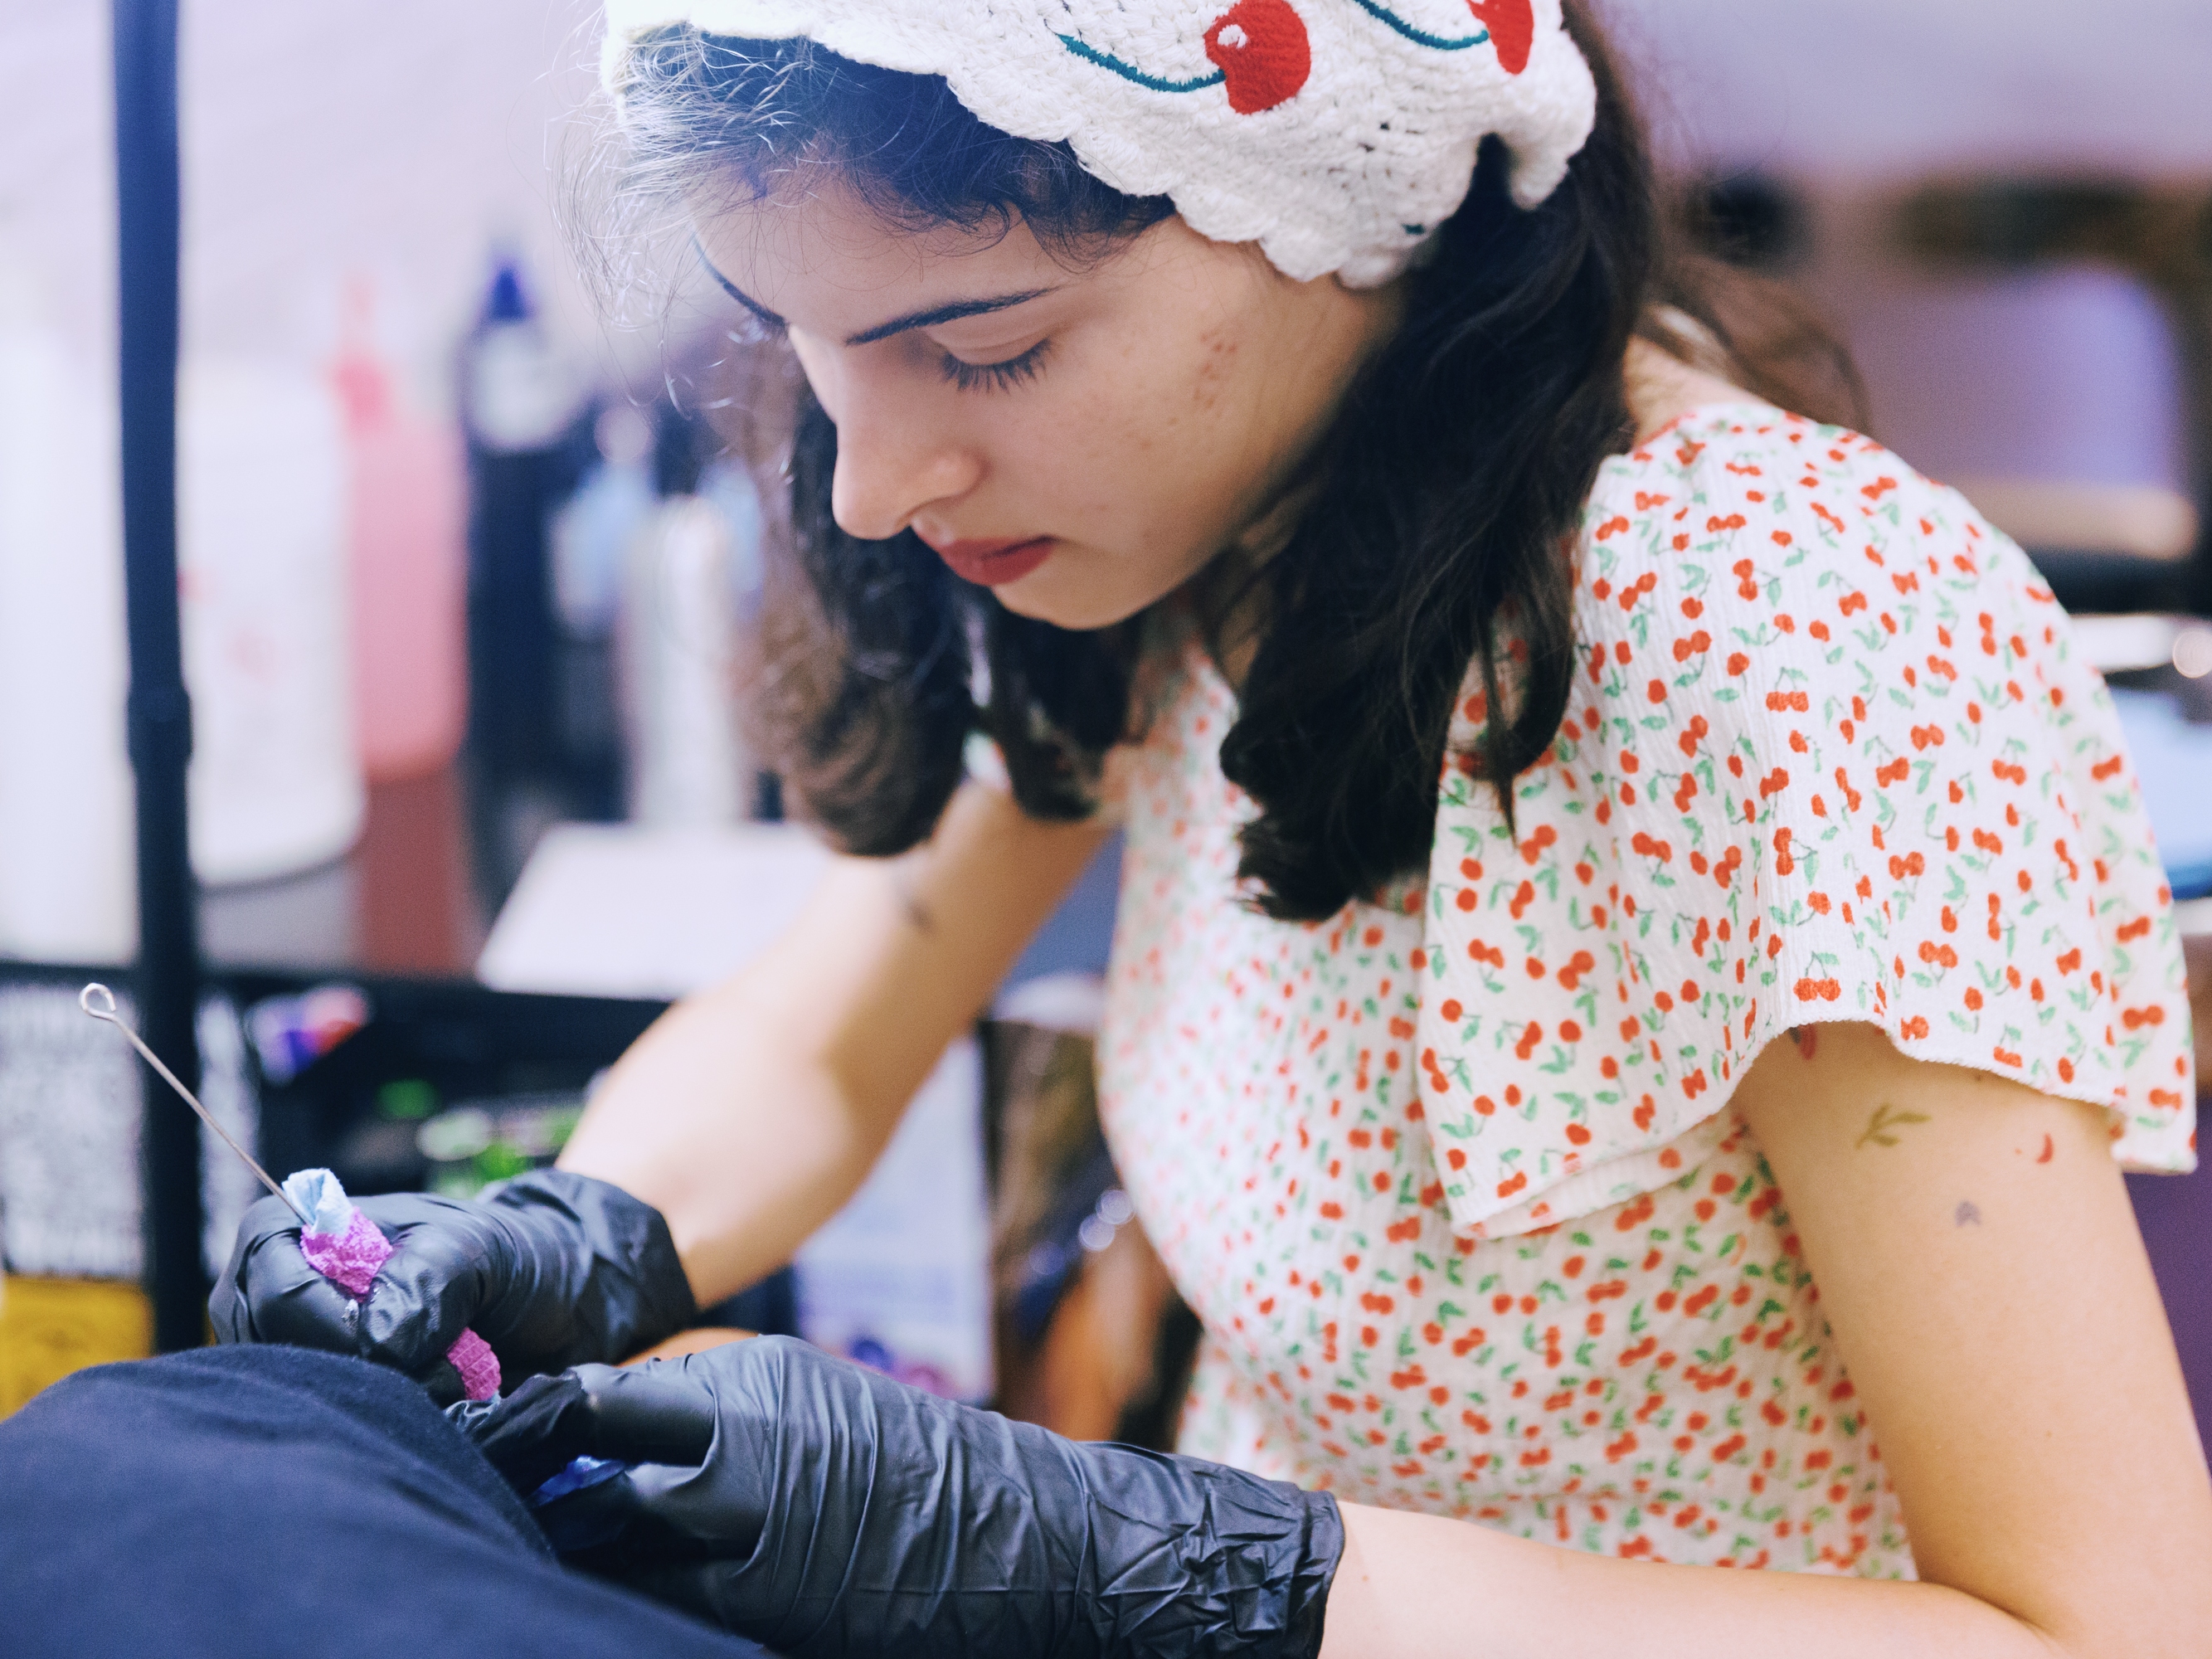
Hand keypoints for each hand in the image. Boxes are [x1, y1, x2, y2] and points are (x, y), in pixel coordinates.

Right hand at [209, 1170, 696, 1402]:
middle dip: (367, 1377)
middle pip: (278, 1363)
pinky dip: (389, 1431)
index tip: (417, 1349)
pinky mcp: (319, 1403)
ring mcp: (286, 1355)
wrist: (553, 1304)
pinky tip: (438, 1415)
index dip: (340, 1332)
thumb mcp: (485, 1247)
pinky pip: (332, 1433)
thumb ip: (431, 1278)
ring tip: (450, 1387)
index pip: (276, 1298)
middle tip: (446, 1375)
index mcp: (287, 1230)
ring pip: (305, 1407)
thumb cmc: (511, 1256)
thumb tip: (377, 1344)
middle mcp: (264, 1296)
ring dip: (381, 1407)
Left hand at [456, 1337, 1342, 1658]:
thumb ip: (693, 1396)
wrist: (1010, 1539)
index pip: (582, 1400)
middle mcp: (722, 1462)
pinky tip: (574, 1595)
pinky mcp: (750, 1609)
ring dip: (550, 1544)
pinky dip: (608, 1595)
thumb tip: (588, 1415)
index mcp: (732, 1393)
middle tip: (456, 1488)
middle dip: (510, 1488)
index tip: (451, 1423)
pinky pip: (646, 1604)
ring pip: (595, 1550)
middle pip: (569, 1481)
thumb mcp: (793, 1393)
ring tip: (498, 1542)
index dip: (507, 1420)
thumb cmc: (899, 1460)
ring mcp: (734, 1544)